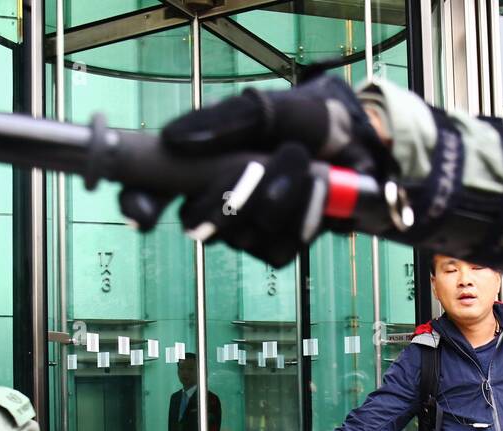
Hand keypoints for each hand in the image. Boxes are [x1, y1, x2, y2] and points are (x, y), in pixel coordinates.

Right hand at [119, 77, 392, 266]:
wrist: (364, 147)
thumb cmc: (309, 123)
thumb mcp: (268, 107)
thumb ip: (224, 119)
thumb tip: (172, 138)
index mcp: (199, 165)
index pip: (148, 192)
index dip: (138, 204)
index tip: (143, 212)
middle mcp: (215, 203)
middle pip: (198, 221)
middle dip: (235, 191)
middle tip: (264, 159)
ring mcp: (244, 231)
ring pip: (243, 235)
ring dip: (281, 196)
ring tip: (304, 163)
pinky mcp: (276, 249)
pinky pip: (277, 249)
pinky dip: (303, 219)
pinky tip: (317, 194)